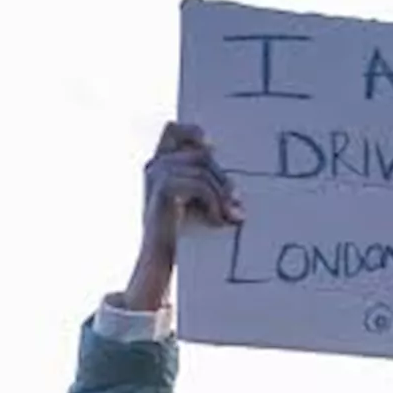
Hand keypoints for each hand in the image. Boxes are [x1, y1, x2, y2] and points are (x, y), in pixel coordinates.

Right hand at [123, 122, 243, 311]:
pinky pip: (200, 185)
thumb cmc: (180, 236)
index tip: (213, 148)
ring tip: (231, 217)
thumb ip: (207, 186)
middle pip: (200, 154)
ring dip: (221, 194)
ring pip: (202, 169)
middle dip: (222, 179)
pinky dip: (214, 203)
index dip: (194, 132)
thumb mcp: (195, 205)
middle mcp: (155, 165)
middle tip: (237, 204)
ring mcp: (156, 175)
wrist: (158, 263)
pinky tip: (216, 221)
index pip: (173, 129)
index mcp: (159, 164)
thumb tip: (236, 189)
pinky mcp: (163, 190)